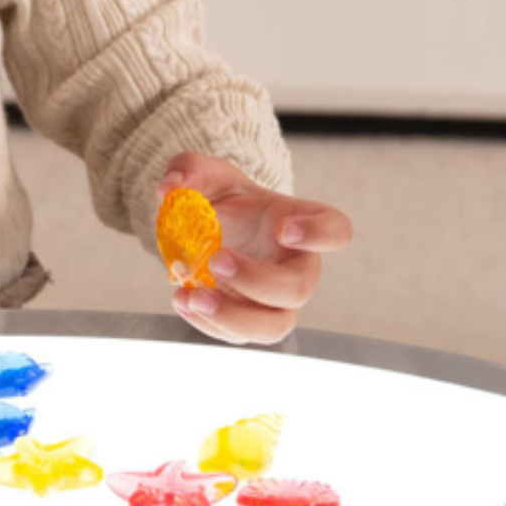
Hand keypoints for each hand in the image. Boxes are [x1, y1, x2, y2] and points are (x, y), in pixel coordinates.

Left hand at [158, 152, 352, 345]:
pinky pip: (237, 335)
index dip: (319, 234)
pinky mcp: (247, 321)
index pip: (336, 230)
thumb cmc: (224, 201)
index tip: (283, 230)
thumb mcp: (206, 175)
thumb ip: (189, 169)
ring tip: (195, 298)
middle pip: (299, 288)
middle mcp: (296, 266)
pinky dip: (208, 324)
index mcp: (298, 223)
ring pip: (274, 326)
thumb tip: (169, 188)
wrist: (210, 232)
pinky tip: (183, 300)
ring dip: (235, 318)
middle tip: (218, 260)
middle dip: (258, 281)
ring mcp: (274, 300)